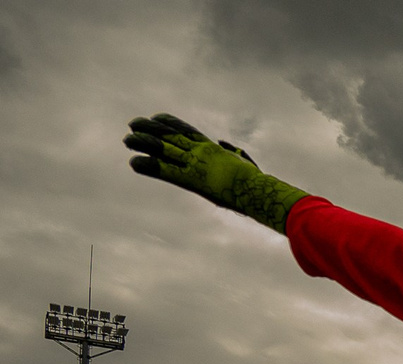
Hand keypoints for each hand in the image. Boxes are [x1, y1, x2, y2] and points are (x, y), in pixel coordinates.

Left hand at [124, 114, 305, 233]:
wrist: (256, 189)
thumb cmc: (256, 181)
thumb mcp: (246, 163)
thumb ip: (235, 153)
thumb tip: (227, 145)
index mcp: (211, 148)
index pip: (185, 130)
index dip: (169, 123)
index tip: (155, 117)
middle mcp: (199, 151)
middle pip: (169, 135)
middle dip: (149, 129)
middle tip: (133, 124)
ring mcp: (194, 163)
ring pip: (163, 149)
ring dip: (143, 144)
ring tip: (127, 140)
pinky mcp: (190, 179)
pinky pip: (164, 171)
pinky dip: (148, 167)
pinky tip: (134, 163)